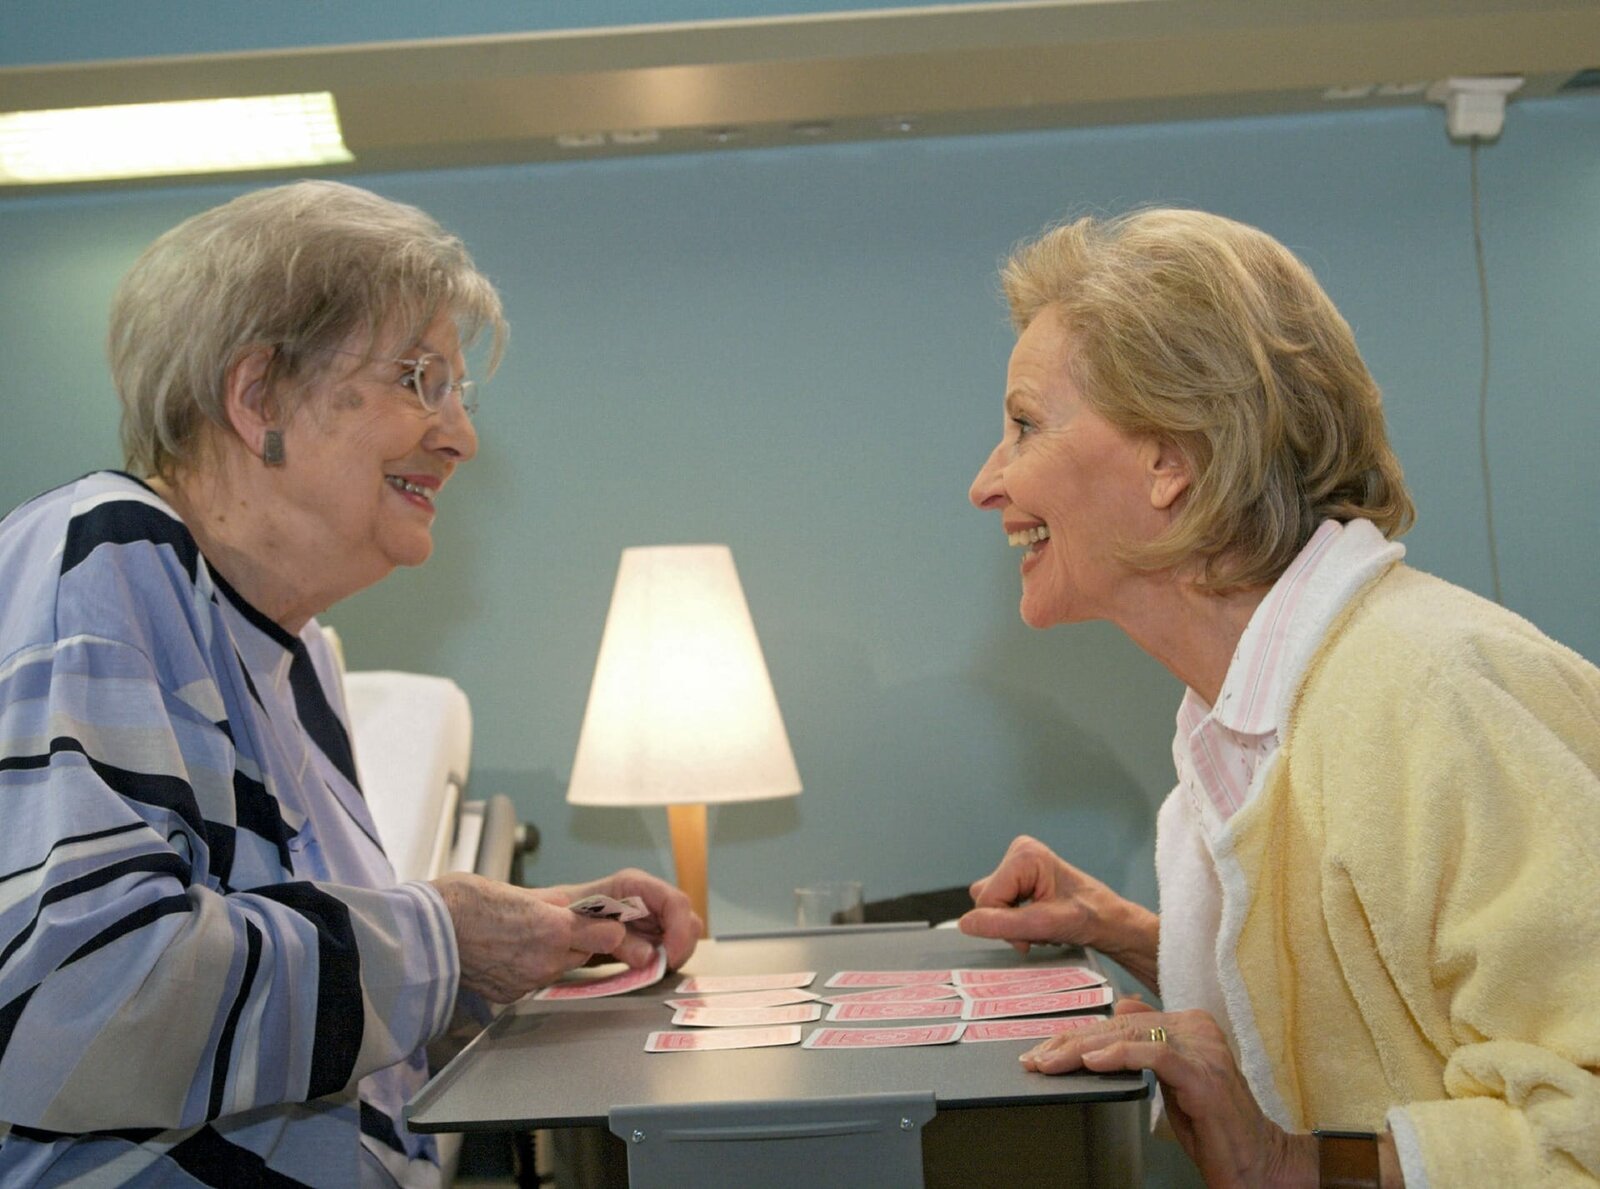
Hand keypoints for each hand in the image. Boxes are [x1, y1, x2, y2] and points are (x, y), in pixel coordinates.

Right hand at [431, 873, 629, 1002]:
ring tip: (526, 937)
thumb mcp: (516, 891)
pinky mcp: (511, 994)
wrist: (424, 934)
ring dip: (555, 955)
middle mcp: (546, 959)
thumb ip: (551, 903)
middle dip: (581, 940)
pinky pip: (534, 980)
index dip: (609, 927)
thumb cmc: (462, 903)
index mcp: (553, 928)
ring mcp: (529, 980)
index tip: (608, 922)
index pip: (609, 935)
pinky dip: (529, 969)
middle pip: (585, 953)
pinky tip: (509, 953)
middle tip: (560, 926)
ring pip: (561, 967)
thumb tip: (571, 905)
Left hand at [544, 868, 701, 970]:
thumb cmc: (557, 916)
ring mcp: (647, 918)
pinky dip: (662, 963)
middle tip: (659, 970)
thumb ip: (609, 936)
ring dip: (671, 956)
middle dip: (680, 946)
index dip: (680, 931)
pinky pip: (667, 949)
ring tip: (646, 971)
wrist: (545, 926)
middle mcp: (645, 899)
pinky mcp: (645, 936)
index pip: (674, 902)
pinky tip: (643, 971)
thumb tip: (647, 956)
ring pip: (681, 936)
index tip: (669, 959)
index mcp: (632, 886)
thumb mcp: (574, 925)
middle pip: (685, 918)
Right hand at [958, 835, 1158, 989]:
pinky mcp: (1021, 879)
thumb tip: (965, 924)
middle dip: (1008, 923)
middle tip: (1038, 931)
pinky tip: (1039, 922)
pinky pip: (1000, 905)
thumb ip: (1003, 924)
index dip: (1003, 923)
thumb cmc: (1091, 918)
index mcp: (1025, 855)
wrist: (1112, 923)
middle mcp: (1019, 854)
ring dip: (1013, 924)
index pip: (987, 897)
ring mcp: (1019, 866)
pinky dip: (1017, 921)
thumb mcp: (1045, 925)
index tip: (1030, 936)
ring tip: (1042, 927)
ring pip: (991, 904)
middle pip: (987, 899)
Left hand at [1020, 999, 1314, 1187]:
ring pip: (1131, 1035)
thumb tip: (1123, 1005)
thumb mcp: (1173, 1077)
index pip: (1121, 1020)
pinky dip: (1119, 1055)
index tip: (1044, 1051)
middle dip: (1072, 1043)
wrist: (1256, 1162)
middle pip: (1120, 1025)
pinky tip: (1092, 1062)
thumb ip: (1150, 1040)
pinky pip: (1155, 1054)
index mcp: (1189, 1023)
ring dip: (1083, 1050)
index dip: (1079, 1034)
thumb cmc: (1213, 1125)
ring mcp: (1203, 1048)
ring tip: (1052, 1063)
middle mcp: (1197, 1027)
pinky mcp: (1205, 1074)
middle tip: (1036, 1059)